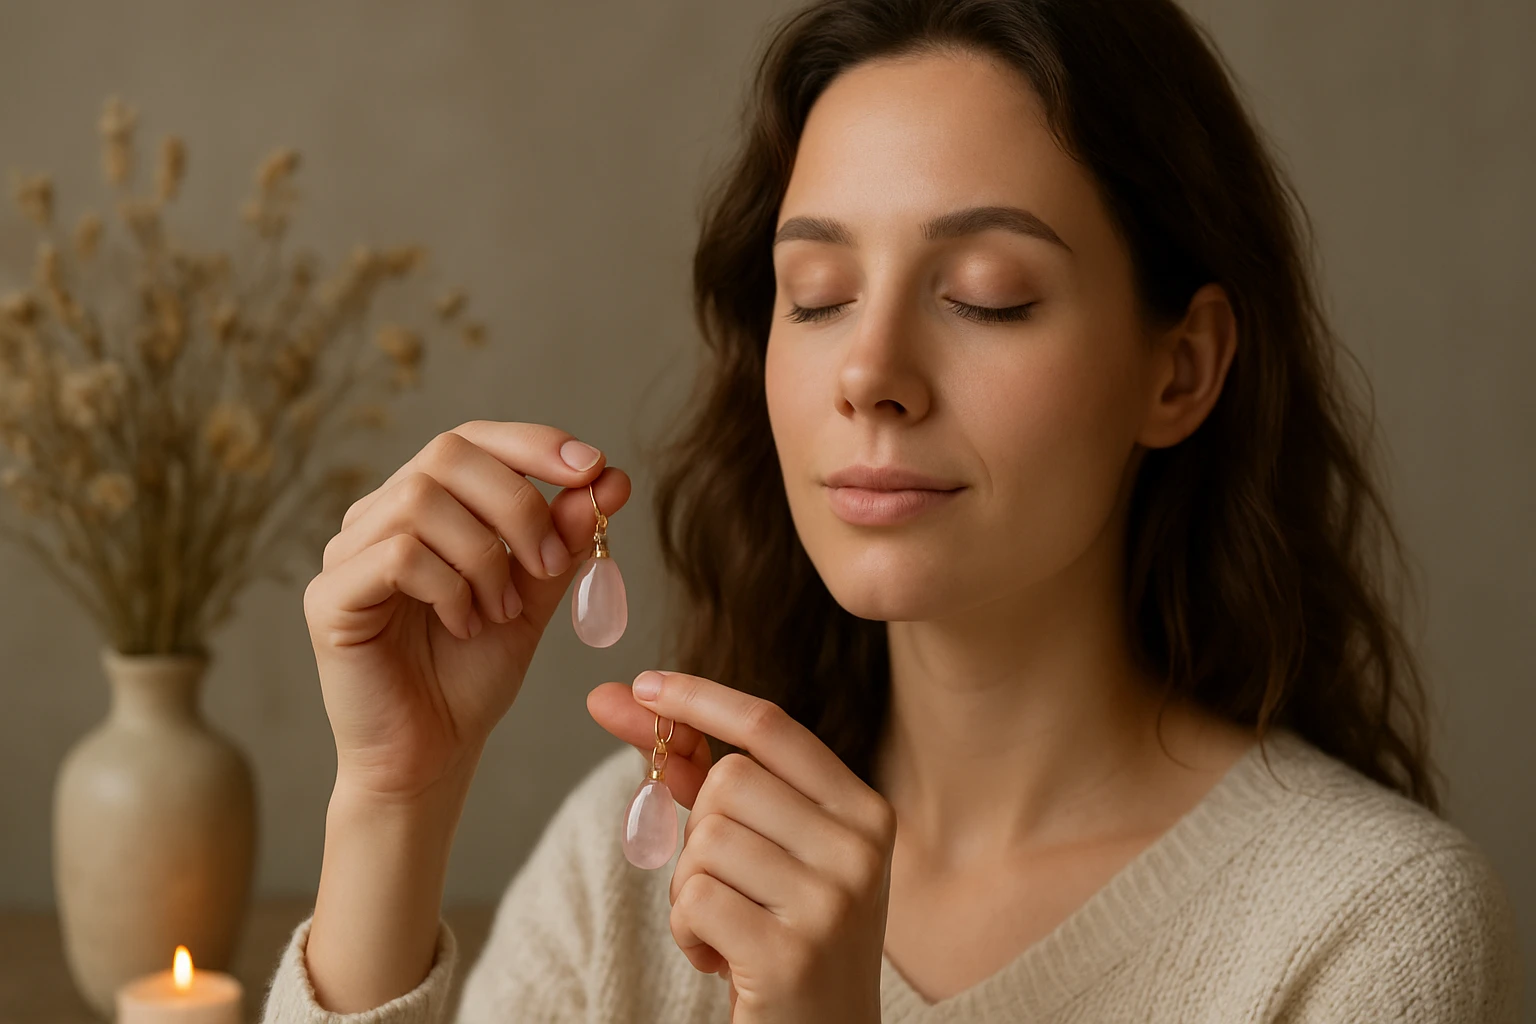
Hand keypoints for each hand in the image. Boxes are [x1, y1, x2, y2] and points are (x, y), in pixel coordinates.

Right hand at [304, 420, 630, 802]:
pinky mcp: (329, 597)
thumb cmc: (472, 674)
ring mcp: (347, 553)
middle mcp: (377, 516)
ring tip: (502, 612)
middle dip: (517, 503)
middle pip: (447, 455)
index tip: (594, 468)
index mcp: (424, 504)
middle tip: (549, 565)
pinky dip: (450, 587)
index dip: (533, 443)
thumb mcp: (534, 596)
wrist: (431, 755)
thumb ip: (563, 539)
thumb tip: (611, 477)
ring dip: (485, 556)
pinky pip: (398, 555)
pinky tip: (465, 626)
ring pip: (423, 501)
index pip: (472, 439)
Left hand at [587, 671, 892, 1023]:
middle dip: (700, 833)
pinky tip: (721, 960)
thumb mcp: (765, 852)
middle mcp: (861, 848)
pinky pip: (694, 900)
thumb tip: (618, 698)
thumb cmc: (786, 938)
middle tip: (727, 889)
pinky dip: (687, 931)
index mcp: (864, 811)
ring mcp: (833, 901)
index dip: (703, 698)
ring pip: (706, 841)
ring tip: (729, 928)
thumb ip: (703, 774)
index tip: (643, 683)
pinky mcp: (791, 953)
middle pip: (730, 782)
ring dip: (690, 889)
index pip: (773, 726)